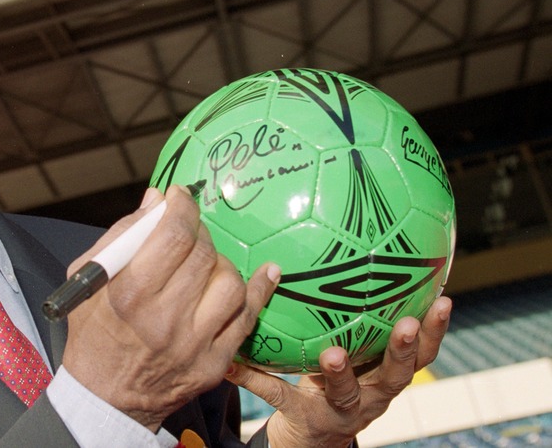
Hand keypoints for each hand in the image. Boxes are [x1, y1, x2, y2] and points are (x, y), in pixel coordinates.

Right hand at [61, 185, 280, 430]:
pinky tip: (266, 272)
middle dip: (198, 232)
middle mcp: (163, 319)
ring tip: (205, 264)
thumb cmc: (93, 331)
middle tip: (188, 231)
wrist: (105, 397)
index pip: (172, 236)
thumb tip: (156, 202)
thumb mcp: (88, 279)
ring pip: (230, 282)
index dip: (182, 207)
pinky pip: (248, 318)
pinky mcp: (214, 363)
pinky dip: (260, 289)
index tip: (180, 197)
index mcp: (128, 294)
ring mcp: (193, 344)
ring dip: (220, 262)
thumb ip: (121, 236)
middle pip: (202, 254)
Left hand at [226, 295, 451, 447]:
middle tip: (408, 323)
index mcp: (386, 374)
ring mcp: (340, 409)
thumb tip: (356, 248)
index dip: (436, 328)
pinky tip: (232, 362)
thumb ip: (358, 315)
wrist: (313, 434)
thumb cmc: (335, 376)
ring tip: (332, 353)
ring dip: (341, 371)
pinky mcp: (304, 416)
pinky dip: (255, 379)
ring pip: (346, 391)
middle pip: (396, 374)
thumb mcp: (353, 350)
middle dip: (405, 349)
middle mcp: (372, 395)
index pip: (422, 351)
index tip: (445, 297)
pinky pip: (279, 395)